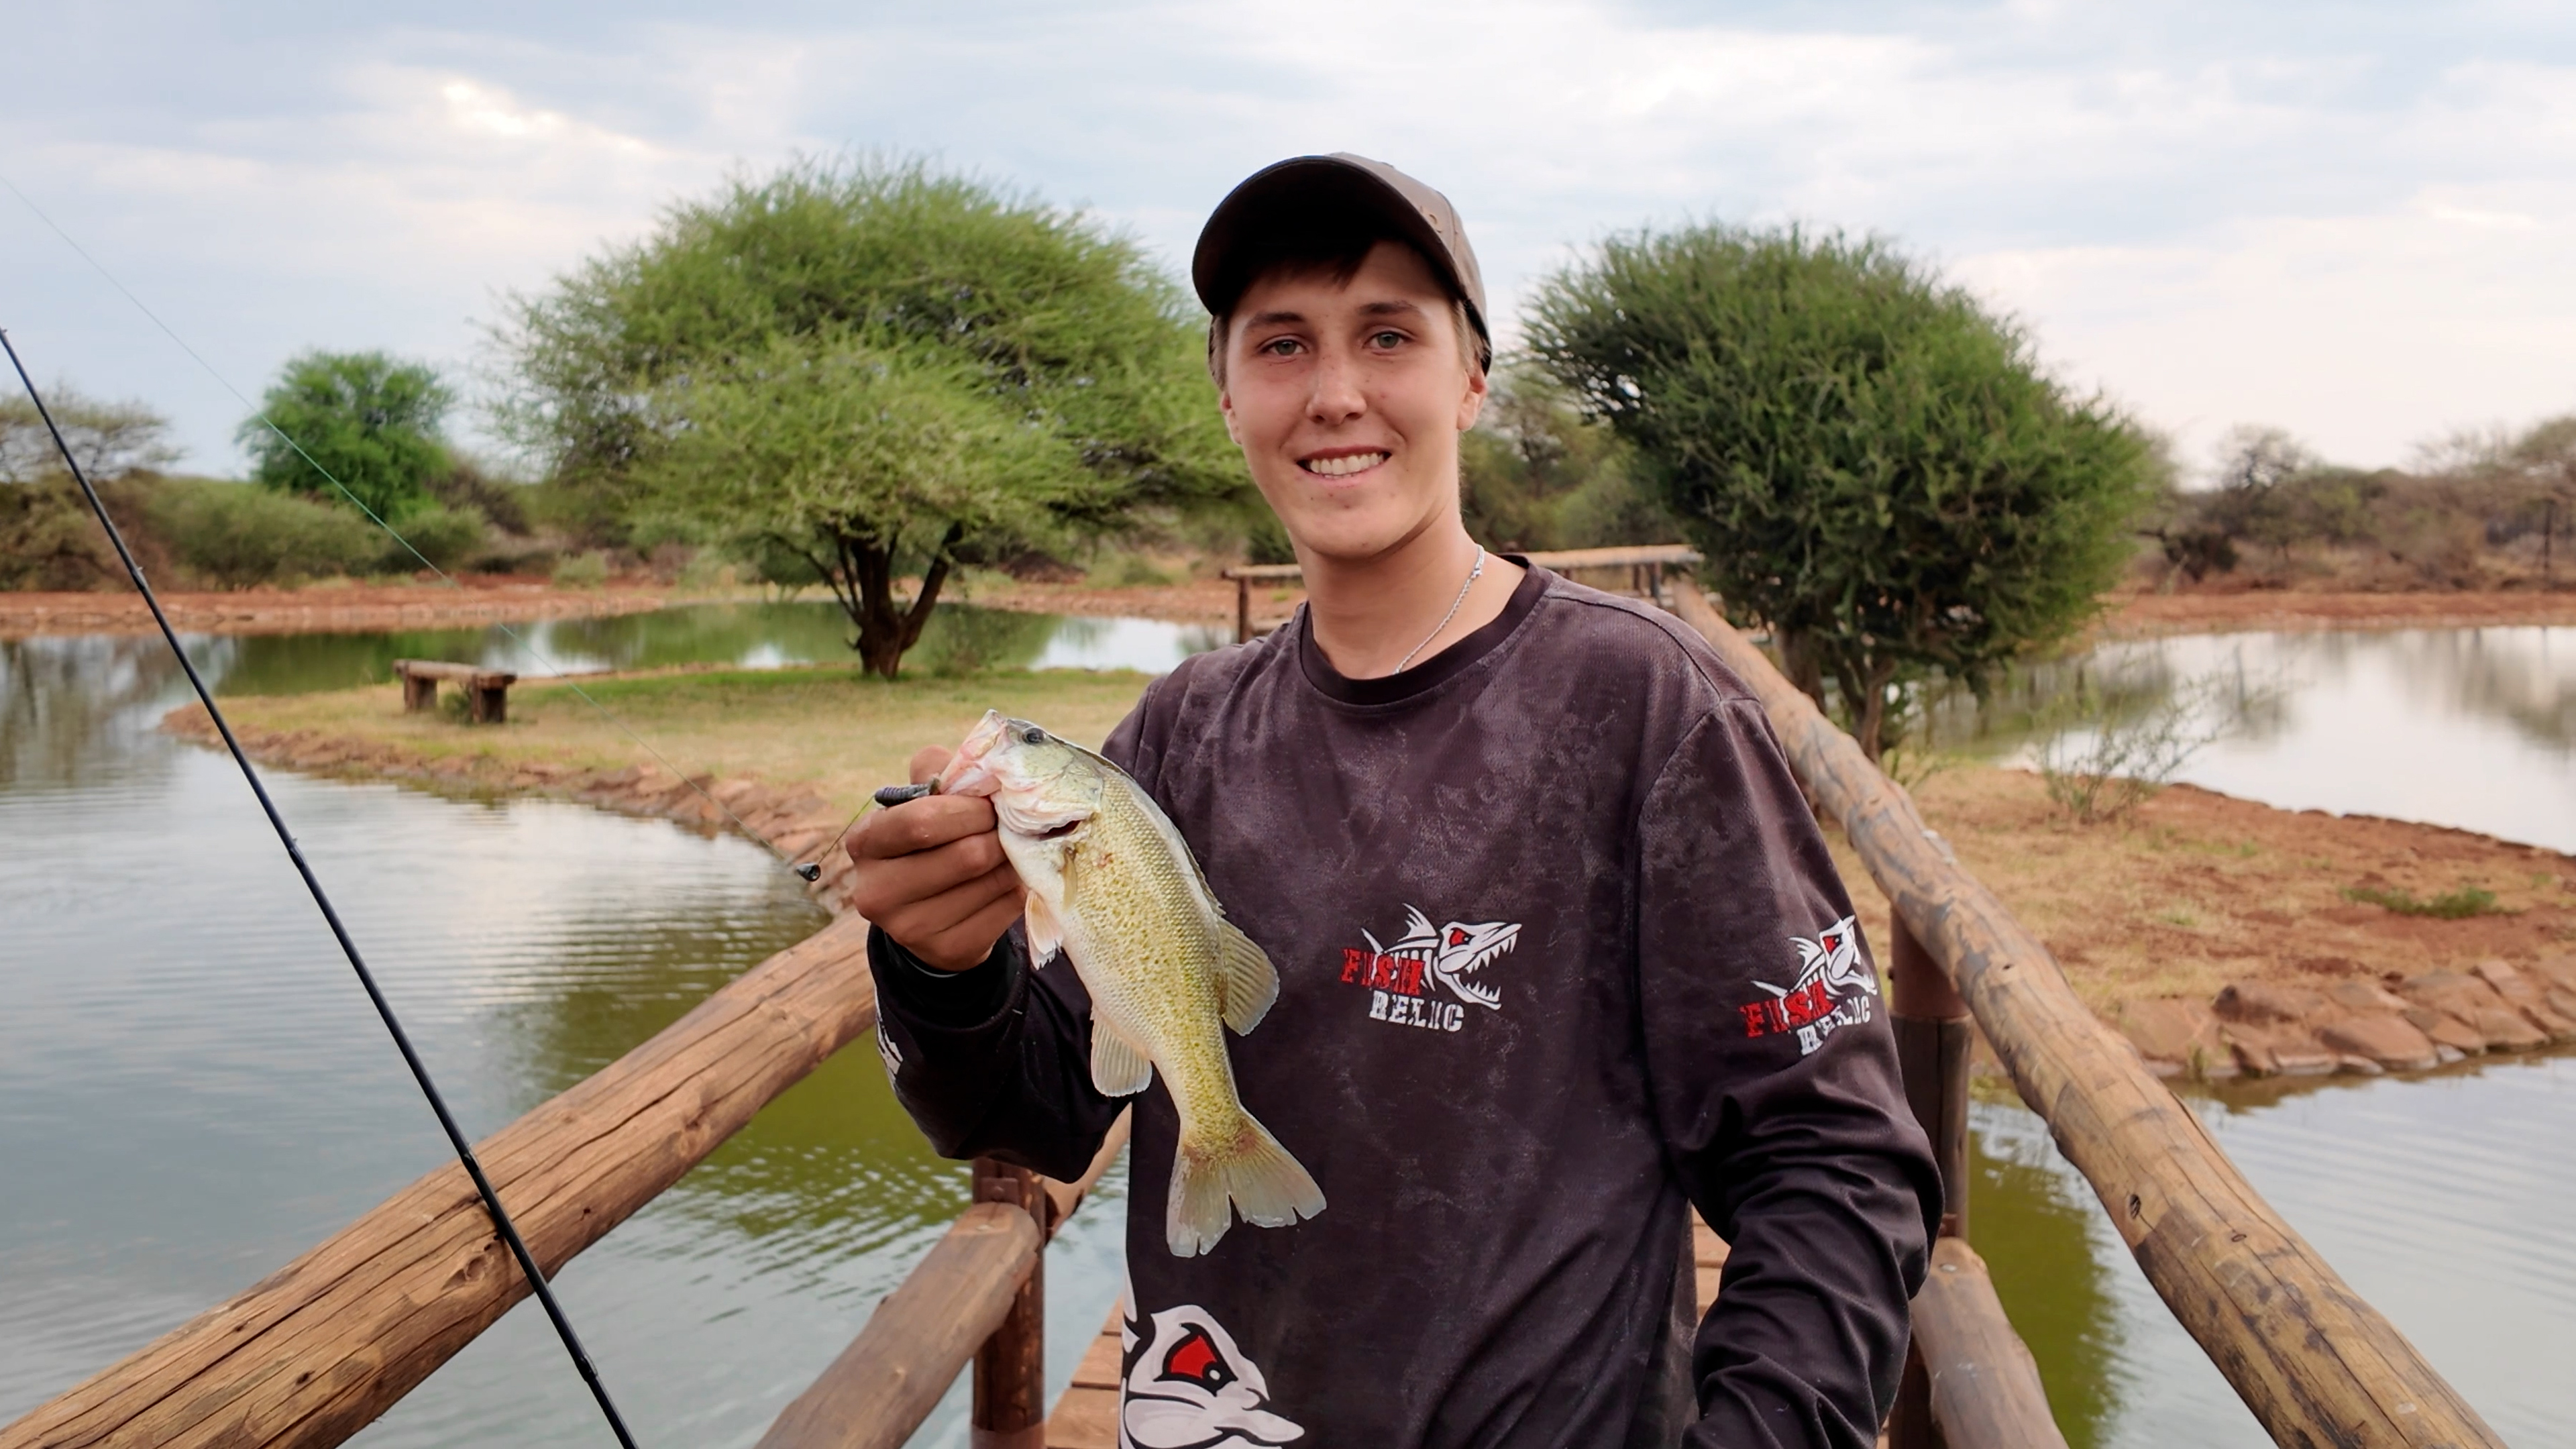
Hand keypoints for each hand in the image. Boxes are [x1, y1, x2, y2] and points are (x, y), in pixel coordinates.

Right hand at [843, 745, 1023, 970]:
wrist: (933, 910)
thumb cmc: (931, 839)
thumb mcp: (924, 796)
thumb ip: (940, 769)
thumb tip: (979, 766)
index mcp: (865, 842)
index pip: (918, 822)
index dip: (966, 810)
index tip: (988, 804)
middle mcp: (875, 891)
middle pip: (964, 856)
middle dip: (996, 835)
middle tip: (1008, 827)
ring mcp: (908, 929)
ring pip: (989, 882)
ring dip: (1011, 861)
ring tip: (1008, 851)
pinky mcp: (945, 951)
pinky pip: (1004, 910)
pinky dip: (1017, 890)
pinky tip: (1006, 882)